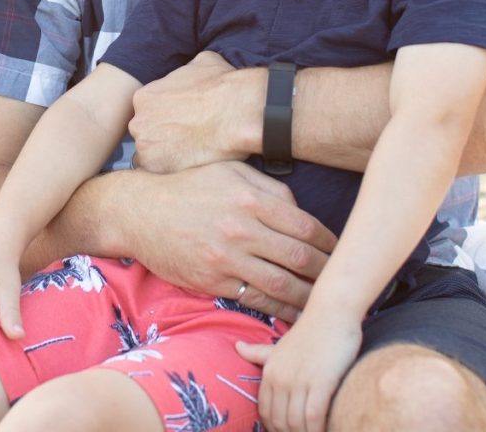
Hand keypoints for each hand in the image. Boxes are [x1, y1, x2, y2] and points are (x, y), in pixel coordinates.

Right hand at [117, 162, 335, 322]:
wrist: (140, 212)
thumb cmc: (189, 188)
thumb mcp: (229, 172)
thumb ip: (269, 189)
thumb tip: (300, 211)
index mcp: (250, 199)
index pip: (305, 226)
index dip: (330, 243)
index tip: (343, 251)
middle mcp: (241, 228)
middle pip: (299, 257)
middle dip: (327, 272)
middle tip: (344, 280)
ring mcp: (226, 258)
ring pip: (282, 284)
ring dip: (310, 297)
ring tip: (327, 303)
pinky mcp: (213, 280)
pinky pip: (255, 300)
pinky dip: (280, 309)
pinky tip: (295, 313)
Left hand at [129, 51, 257, 172]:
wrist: (237, 111)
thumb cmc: (223, 86)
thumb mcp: (203, 62)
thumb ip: (188, 70)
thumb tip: (193, 71)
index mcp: (144, 97)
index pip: (148, 114)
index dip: (166, 120)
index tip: (182, 124)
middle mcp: (138, 122)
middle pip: (146, 135)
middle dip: (163, 139)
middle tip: (187, 141)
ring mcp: (145, 146)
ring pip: (152, 156)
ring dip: (168, 157)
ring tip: (193, 155)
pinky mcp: (158, 167)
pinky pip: (161, 174)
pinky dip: (176, 171)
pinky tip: (194, 164)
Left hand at [237, 309, 362, 431]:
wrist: (332, 311)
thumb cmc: (310, 330)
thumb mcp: (279, 345)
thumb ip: (258, 352)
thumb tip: (237, 347)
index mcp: (269, 372)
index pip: (266, 413)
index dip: (276, 428)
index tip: (289, 431)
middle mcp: (280, 378)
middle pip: (280, 422)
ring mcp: (299, 380)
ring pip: (297, 423)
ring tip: (317, 431)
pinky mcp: (321, 382)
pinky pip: (314, 417)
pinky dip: (319, 429)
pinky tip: (327, 429)